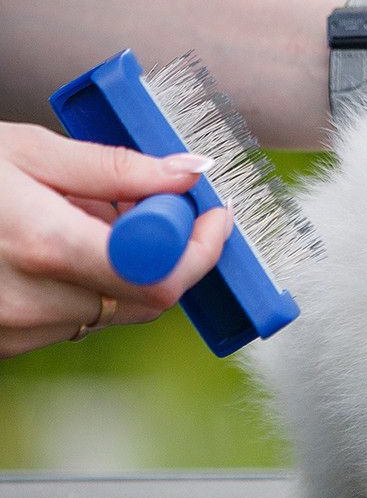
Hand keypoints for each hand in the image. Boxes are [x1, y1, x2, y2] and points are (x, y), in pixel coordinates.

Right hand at [0, 122, 231, 356]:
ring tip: (78, 218)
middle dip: (166, 252)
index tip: (214, 217)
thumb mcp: (27, 151)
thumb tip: (187, 173)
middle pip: (147, 299)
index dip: (202, 249)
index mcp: (45, 247)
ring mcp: (15, 331)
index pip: (162, 276)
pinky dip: (83, 286)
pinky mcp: (3, 345)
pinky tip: (50, 248)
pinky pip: (72, 321)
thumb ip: (116, 168)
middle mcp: (33, 301)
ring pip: (112, 310)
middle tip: (150, 205)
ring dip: (120, 268)